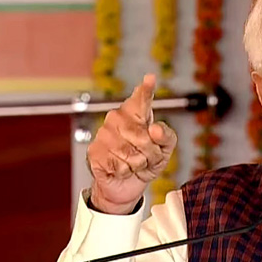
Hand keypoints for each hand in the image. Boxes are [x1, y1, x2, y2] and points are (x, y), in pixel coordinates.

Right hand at [87, 74, 177, 213]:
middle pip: (143, 137)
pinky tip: (121, 169)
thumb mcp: (165, 149)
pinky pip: (119, 165)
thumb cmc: (147, 160)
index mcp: (136, 113)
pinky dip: (125, 172)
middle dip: (151, 153)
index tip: (151, 78)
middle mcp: (117, 119)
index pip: (141, 100)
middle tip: (147, 156)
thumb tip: (154, 128)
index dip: (146, 90)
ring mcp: (103, 134)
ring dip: (138, 164)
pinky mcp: (95, 152)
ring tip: (134, 163)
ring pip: (131, 154)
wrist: (128, 183)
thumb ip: (166, 136)